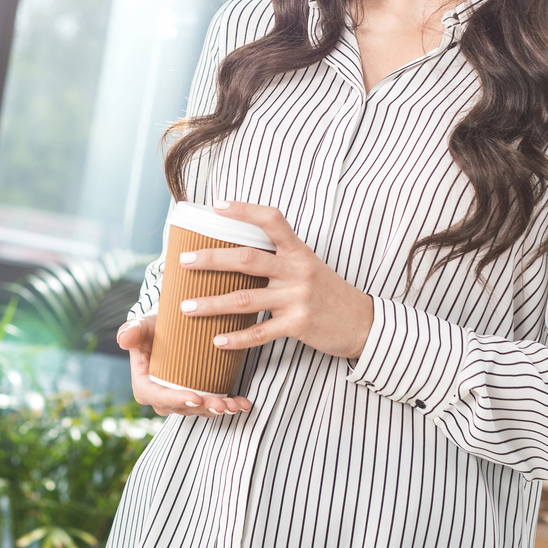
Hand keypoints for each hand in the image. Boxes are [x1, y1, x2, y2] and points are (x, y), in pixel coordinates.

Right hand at [117, 317, 251, 417]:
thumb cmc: (153, 326)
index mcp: (145, 386)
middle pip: (183, 407)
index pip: (160, 397)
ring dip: (219, 409)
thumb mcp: (141, 325)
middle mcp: (162, 398)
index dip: (177, 400)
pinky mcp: (196, 395)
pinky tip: (243, 403)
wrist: (169, 327)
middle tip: (222, 405)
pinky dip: (229, 404)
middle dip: (203, 408)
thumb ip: (131, 330)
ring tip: (235, 405)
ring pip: (200, 409)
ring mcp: (180, 399)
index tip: (195, 397)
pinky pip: (212, 403)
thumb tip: (123, 339)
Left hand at [179, 201, 374, 359]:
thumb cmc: (330, 292)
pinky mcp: (298, 325)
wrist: (364, 323)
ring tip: (187, 307)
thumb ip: (280, 257)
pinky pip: (260, 332)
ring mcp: (297, 298)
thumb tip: (239, 252)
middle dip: (211, 260)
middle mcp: (296, 271)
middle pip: (247, 260)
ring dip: (212, 304)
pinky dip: (236, 338)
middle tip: (183, 261)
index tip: (218, 207)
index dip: (244, 210)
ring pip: (246, 299)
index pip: (272, 220)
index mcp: (298, 251)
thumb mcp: (309, 266)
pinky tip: (216, 340)